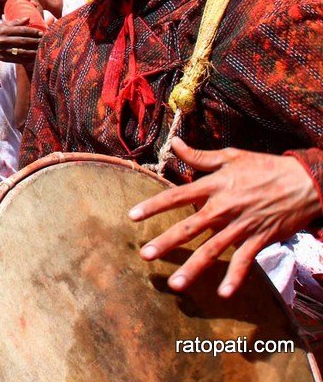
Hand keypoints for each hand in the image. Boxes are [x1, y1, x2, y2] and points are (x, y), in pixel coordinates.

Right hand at [0, 17, 42, 62]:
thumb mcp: (4, 25)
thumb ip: (16, 22)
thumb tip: (29, 18)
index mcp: (4, 30)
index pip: (21, 30)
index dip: (32, 32)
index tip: (41, 33)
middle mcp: (3, 40)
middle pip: (22, 41)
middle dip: (35, 41)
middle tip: (43, 41)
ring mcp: (3, 50)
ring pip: (21, 52)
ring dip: (33, 51)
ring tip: (40, 50)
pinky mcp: (3, 58)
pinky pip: (18, 59)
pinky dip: (27, 59)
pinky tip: (33, 57)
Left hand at [129, 138, 322, 297]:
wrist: (306, 183)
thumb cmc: (266, 167)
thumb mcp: (231, 156)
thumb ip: (199, 155)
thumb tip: (173, 143)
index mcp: (215, 186)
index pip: (176, 196)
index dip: (153, 205)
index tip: (132, 216)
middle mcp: (224, 208)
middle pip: (189, 228)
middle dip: (166, 242)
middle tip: (145, 255)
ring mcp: (241, 226)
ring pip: (213, 250)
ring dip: (193, 268)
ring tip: (175, 284)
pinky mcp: (259, 239)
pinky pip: (244, 262)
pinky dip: (235, 278)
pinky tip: (223, 294)